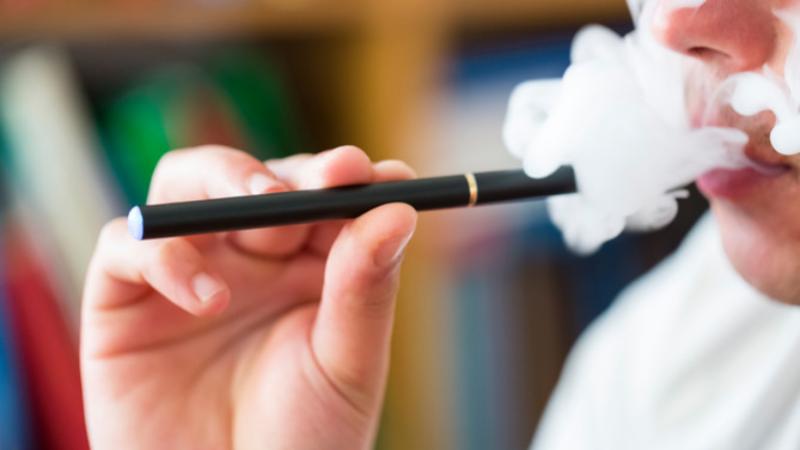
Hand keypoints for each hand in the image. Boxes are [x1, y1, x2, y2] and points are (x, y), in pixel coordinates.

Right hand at [81, 145, 417, 449]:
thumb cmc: (302, 440)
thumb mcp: (346, 365)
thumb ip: (365, 288)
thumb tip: (397, 208)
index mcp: (308, 266)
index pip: (325, 196)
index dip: (352, 176)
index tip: (386, 175)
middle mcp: (246, 258)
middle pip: (258, 177)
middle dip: (293, 174)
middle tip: (329, 179)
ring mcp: (185, 270)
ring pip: (187, 181)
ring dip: (227, 179)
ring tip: (266, 211)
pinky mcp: (124, 301)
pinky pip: (128, 248)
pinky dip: (165, 256)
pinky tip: (209, 298)